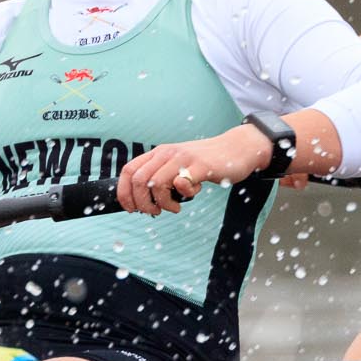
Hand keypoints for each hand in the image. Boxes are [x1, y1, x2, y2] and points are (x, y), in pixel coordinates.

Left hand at [116, 124, 275, 215]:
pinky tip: (192, 194)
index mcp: (159, 153)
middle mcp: (167, 153)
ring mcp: (184, 158)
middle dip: (142, 203)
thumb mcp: (177, 166)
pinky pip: (182, 183)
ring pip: (156, 183)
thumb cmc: (205, 162)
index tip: (131, 209)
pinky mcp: (201, 166)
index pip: (128, 170)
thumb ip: (161, 178)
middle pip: (138, 180)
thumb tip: (143, 201)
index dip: (124, 193)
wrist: (236, 149)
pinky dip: (184, 195)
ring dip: (162, 203)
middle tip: (155, 211)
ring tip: (174, 207)